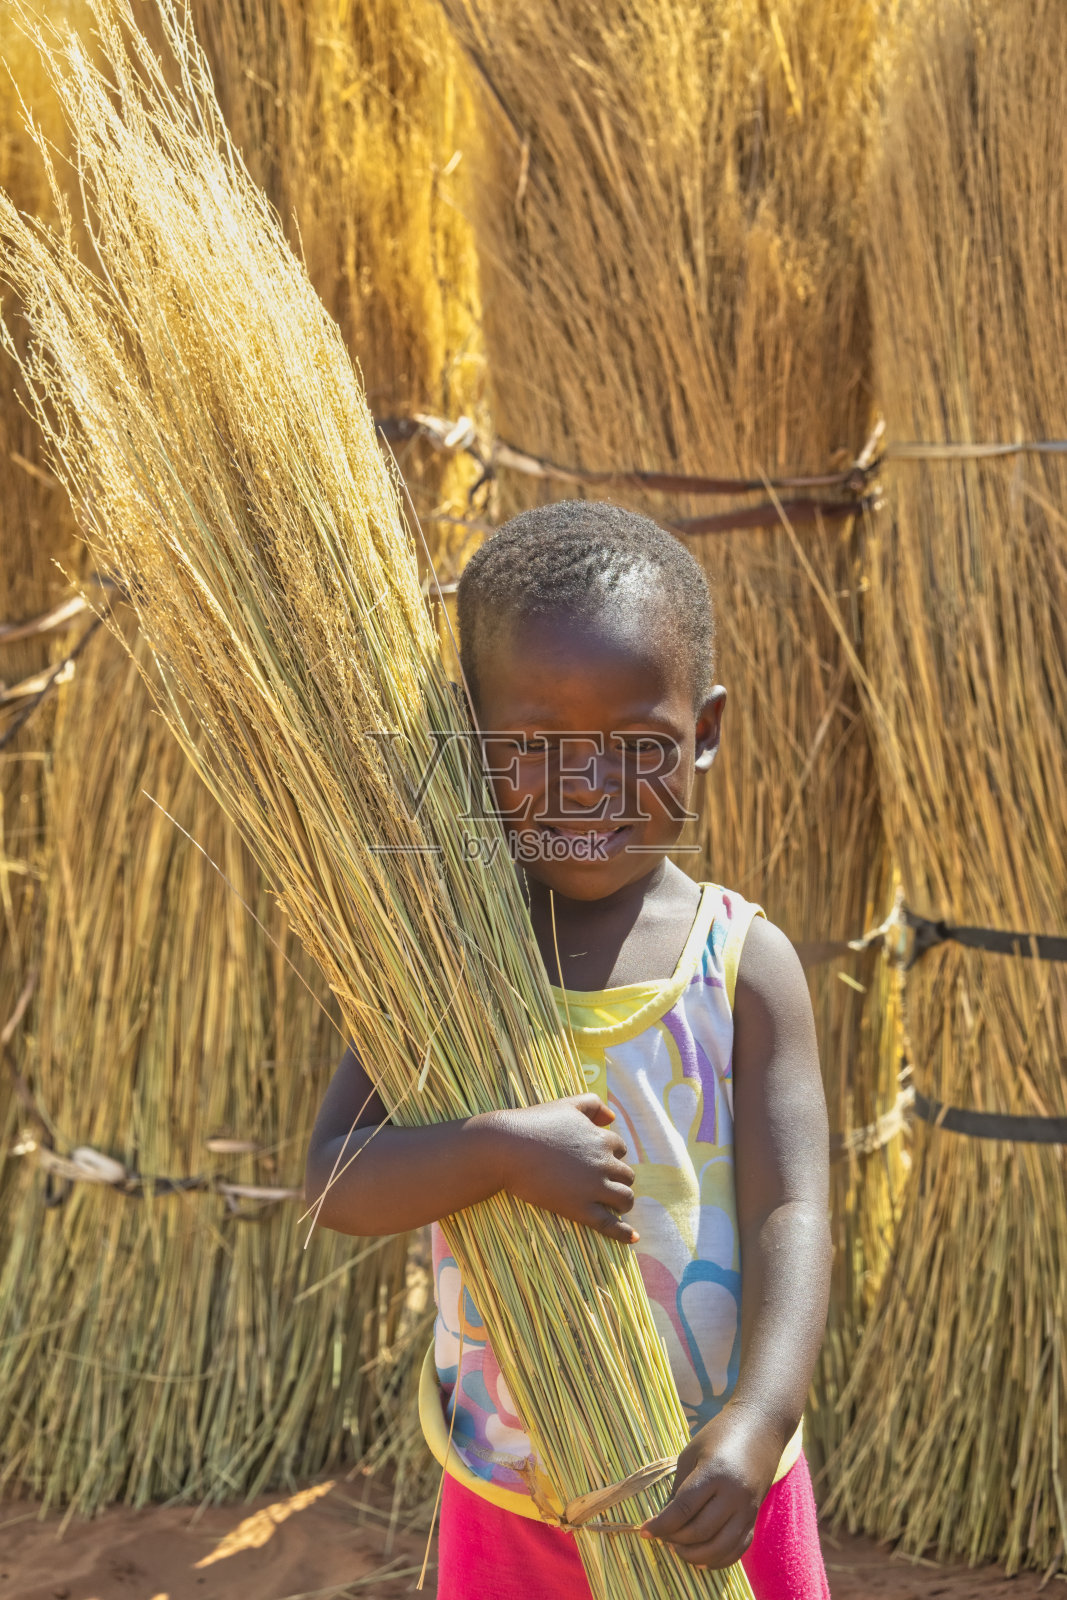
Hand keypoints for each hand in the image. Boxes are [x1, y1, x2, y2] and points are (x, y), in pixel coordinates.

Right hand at [480, 1094, 637, 1244]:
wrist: (506, 1148)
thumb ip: (593, 1104)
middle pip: (627, 1175)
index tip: (600, 1161)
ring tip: (615, 1205)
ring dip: (623, 1201)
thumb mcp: (567, 1105)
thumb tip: (612, 1118)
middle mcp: (603, 1163)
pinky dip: (624, 1233)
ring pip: (625, 1198)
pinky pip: (610, 1223)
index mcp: (601, 1138)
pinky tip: (633, 1238)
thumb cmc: (534, 1123)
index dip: (612, 1155)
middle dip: (619, 1179)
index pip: (620, 1149)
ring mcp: (593, 1187)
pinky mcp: (580, 1208)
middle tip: (604, 1183)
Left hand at [640, 1404, 783, 1567]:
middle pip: (700, 1531)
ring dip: (695, 1555)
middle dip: (675, 1539)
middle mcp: (733, 1495)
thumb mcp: (691, 1453)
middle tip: (662, 1537)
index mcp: (713, 1473)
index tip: (644, 1531)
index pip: (683, 1509)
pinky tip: (701, 1559)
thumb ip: (679, 1487)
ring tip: (678, 1549)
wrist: (760, 1429)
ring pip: (720, 1548)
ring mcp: (747, 1509)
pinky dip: (718, 1560)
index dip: (660, 1524)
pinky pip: (737, 1549)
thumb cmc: (719, 1435)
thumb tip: (665, 1519)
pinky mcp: (755, 1518)